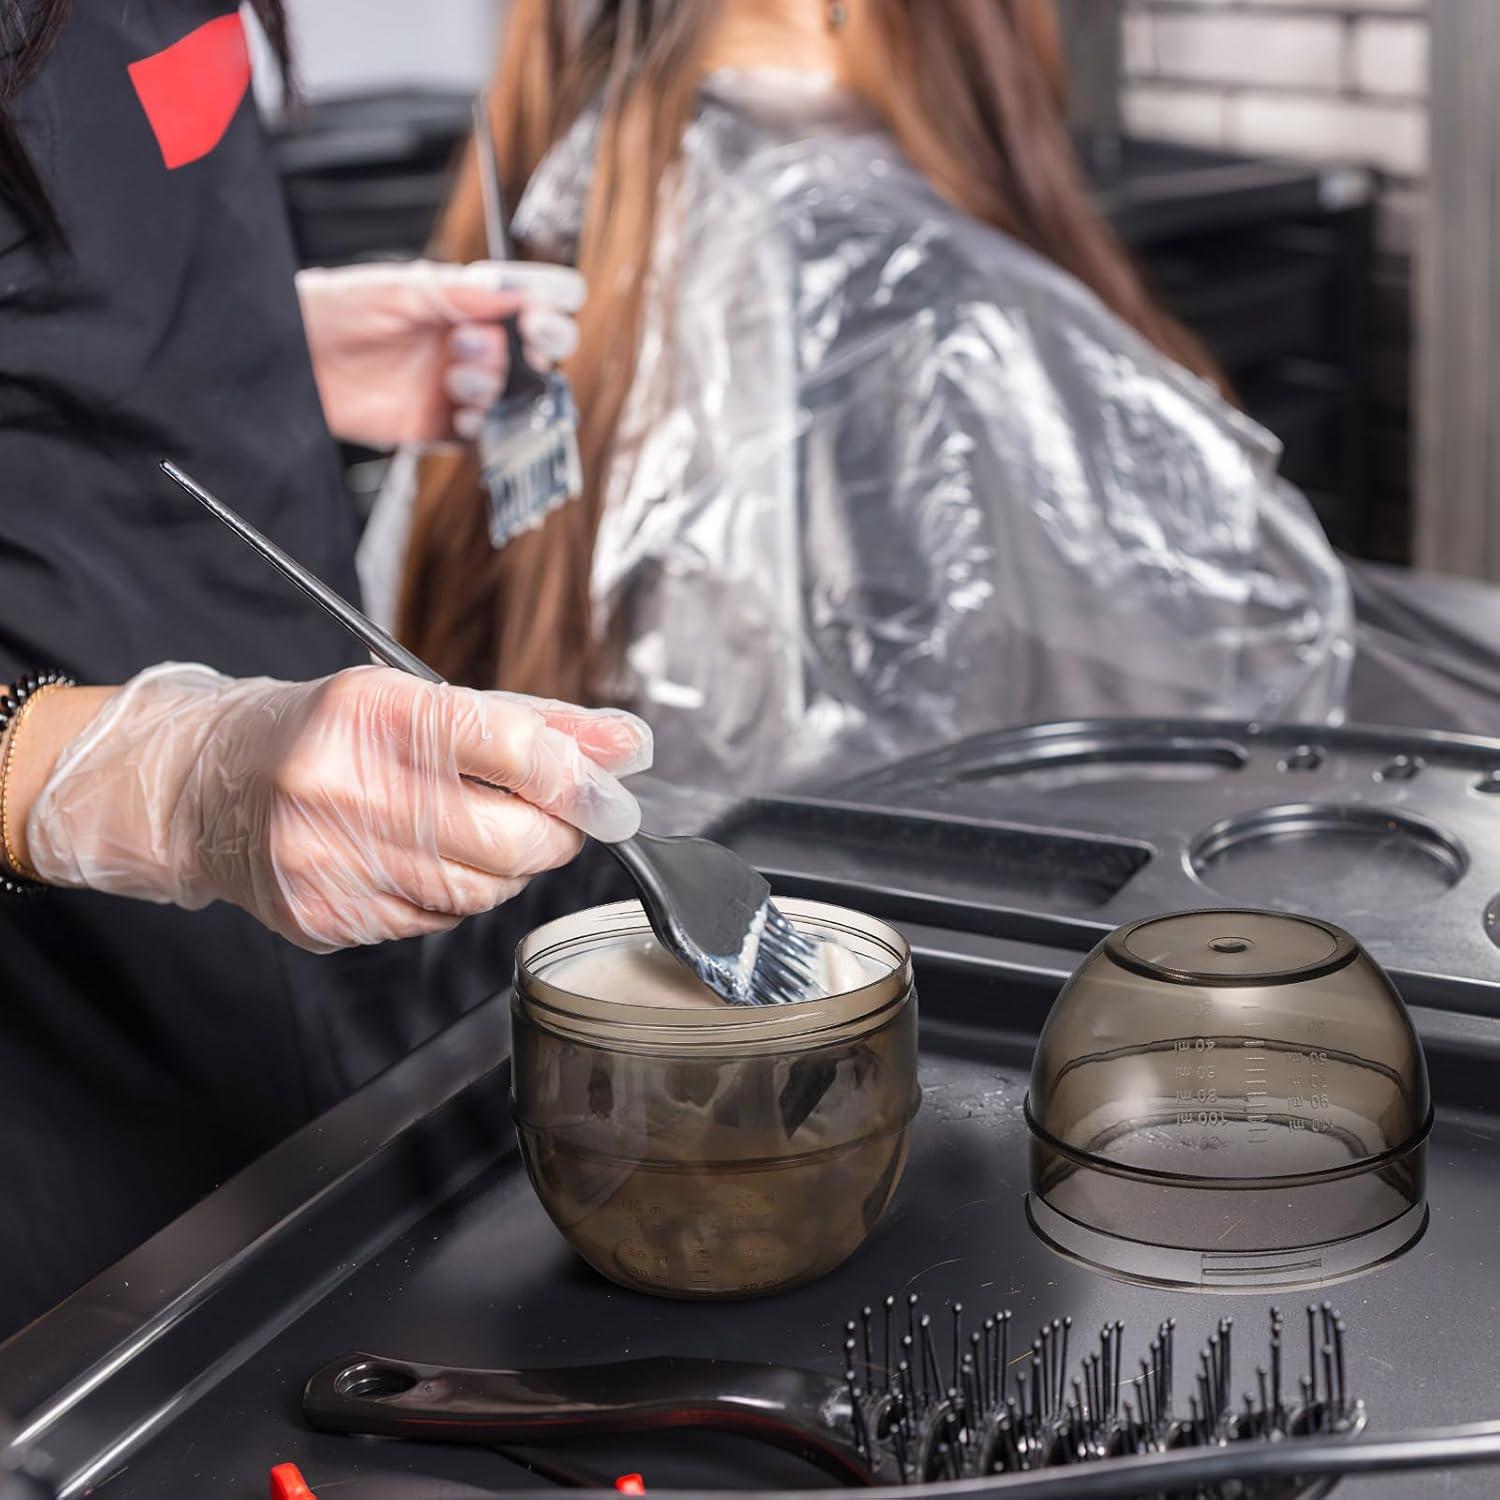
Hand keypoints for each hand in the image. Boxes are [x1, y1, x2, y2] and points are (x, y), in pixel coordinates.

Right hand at [25, 665, 650, 951]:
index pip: (509, 749)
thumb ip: (536, 723)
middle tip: (557, 819)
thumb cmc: (331, 734)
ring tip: (479, 831)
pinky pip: (434, 921)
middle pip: (506, 839)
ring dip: (506, 867)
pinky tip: (426, 860)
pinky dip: (455, 895)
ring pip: (479, 890)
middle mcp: (344, 787)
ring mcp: (330, 860)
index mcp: (374, 713)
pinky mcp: (325, 917)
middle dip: (554, 835)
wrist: (209, 788)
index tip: (612, 795)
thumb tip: (630, 746)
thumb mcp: (424, 699)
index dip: (578, 779)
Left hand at [297, 259, 584, 448]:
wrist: (292, 361)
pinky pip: (481, 436)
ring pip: (510, 397)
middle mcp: (466, 346)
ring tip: (457, 378)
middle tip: (487, 344)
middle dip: (523, 353)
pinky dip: (481, 428)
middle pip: (531, 356)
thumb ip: (461, 292)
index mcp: (463, 304)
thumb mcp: (399, 290)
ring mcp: (455, 388)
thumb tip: (514, 291)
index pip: (527, 306)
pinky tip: (459, 414)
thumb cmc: (334, 311)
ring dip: (495, 388)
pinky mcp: (438, 427)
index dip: (547, 313)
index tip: (543, 319)